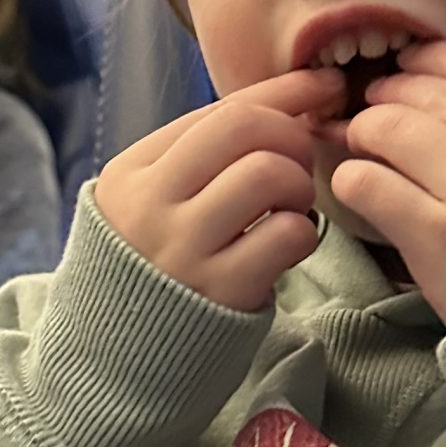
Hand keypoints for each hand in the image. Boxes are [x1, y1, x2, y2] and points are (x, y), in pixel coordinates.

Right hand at [96, 68, 343, 310]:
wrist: (120, 360)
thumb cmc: (158, 266)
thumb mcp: (157, 201)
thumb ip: (206, 154)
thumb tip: (298, 95)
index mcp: (131, 172)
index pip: (219, 110)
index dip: (284, 92)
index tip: (325, 87)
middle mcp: (151, 205)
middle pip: (244, 128)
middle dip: (291, 135)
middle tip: (298, 165)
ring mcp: (184, 249)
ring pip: (267, 173)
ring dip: (298, 185)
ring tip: (288, 208)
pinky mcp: (220, 291)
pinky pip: (287, 234)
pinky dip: (303, 231)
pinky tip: (288, 244)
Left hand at [334, 43, 445, 327]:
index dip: (434, 62)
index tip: (410, 68)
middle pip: (432, 93)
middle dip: (394, 92)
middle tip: (375, 104)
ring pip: (393, 129)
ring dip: (368, 129)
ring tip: (361, 139)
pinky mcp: (439, 240)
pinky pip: (372, 185)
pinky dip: (355, 176)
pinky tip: (358, 183)